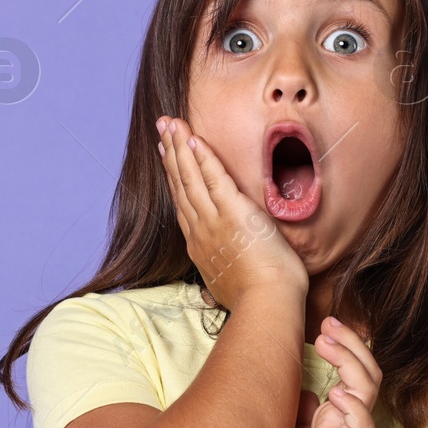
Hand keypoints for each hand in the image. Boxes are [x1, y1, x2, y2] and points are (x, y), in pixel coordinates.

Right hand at [156, 115, 307, 310]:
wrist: (266, 304)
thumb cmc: (256, 300)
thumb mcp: (228, 287)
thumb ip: (221, 275)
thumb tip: (218, 281)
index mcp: (200, 246)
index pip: (183, 203)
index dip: (173, 177)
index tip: (167, 157)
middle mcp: (200, 230)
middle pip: (181, 184)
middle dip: (170, 153)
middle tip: (161, 128)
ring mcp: (214, 220)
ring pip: (190, 176)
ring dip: (180, 146)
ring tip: (170, 122)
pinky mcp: (234, 213)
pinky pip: (213, 178)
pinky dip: (201, 156)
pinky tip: (193, 136)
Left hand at [274, 316, 381, 427]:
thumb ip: (300, 410)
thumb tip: (302, 387)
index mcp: (338, 413)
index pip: (356, 368)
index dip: (346, 343)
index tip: (323, 322)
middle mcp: (348, 420)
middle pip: (368, 370)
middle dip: (351, 343)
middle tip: (326, 323)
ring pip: (368, 389)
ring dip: (350, 362)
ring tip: (325, 344)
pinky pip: (363, 426)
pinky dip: (352, 406)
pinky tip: (334, 395)